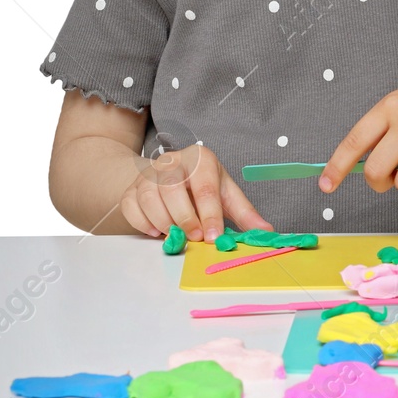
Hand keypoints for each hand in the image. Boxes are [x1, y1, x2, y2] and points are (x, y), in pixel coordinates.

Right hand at [119, 144, 272, 241]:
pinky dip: (142, 222)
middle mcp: (173, 161)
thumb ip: (245, 213)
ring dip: (163, 221)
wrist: (169, 176)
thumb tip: (266, 232)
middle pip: (172, 187)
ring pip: (148, 196)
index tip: (213, 237)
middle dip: (184, 217)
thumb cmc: (202, 185)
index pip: (205, 186)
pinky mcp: (132, 187)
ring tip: (176, 236)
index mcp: (200, 159)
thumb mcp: (226, 193)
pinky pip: (131, 205)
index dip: (210, 214)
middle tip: (194, 238)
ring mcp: (149, 173)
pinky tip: (156, 232)